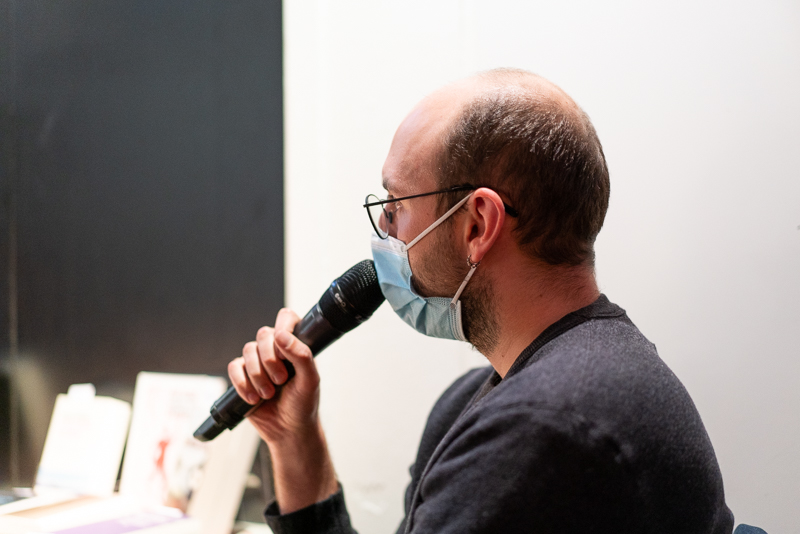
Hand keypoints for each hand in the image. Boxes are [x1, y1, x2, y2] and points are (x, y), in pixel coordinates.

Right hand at [228, 308, 319, 443]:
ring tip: (268, 393)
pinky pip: (234, 367)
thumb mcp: (310, 380)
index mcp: (295, 345)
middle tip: (281, 380)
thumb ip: (301, 355)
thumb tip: (281, 335)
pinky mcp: (243, 375)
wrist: (288, 430)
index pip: (286, 318)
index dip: (282, 327)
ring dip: (258, 375)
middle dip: (270, 360)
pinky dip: (242, 383)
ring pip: (248, 350)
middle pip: (263, 334)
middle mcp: (275, 349)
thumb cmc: (303, 404)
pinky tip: (253, 398)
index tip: (283, 348)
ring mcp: (258, 361)